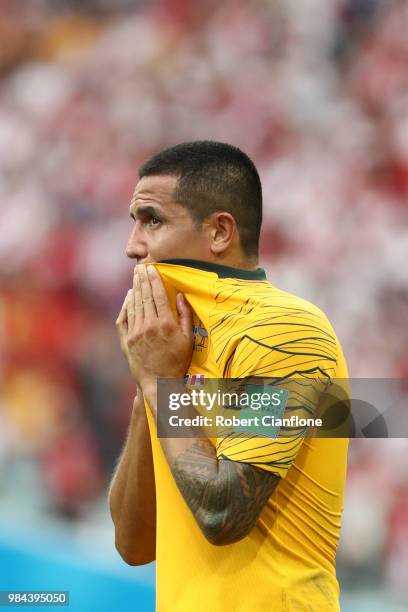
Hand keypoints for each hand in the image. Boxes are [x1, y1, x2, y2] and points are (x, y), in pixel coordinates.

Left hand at [116, 264, 192, 398]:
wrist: (159, 382)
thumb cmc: (178, 361)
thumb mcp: (188, 339)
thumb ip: (186, 316)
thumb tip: (180, 296)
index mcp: (166, 324)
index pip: (159, 295)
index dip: (155, 280)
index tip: (152, 268)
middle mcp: (149, 326)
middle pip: (145, 296)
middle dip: (142, 279)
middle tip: (140, 267)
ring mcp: (136, 333)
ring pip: (134, 305)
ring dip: (135, 288)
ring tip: (135, 276)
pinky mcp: (127, 340)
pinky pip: (125, 317)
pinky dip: (126, 305)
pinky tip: (129, 296)